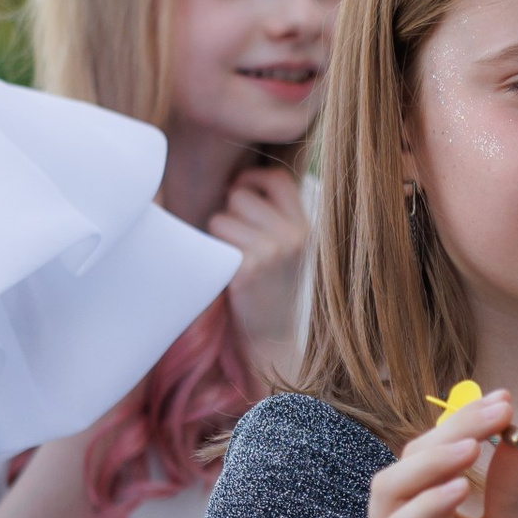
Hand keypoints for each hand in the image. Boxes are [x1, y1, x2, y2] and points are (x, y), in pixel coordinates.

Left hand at [209, 164, 313, 376]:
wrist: (273, 339)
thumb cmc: (272, 289)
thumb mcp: (289, 250)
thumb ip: (275, 217)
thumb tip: (237, 183)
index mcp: (305, 228)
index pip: (277, 179)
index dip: (252, 179)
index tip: (239, 193)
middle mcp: (292, 237)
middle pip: (241, 195)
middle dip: (229, 212)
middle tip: (236, 240)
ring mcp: (270, 253)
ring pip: (221, 217)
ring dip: (217, 234)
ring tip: (231, 257)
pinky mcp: (246, 270)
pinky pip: (214, 239)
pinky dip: (212, 251)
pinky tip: (225, 270)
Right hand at [368, 395, 517, 517]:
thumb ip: (507, 486)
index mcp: (430, 507)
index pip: (436, 449)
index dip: (466, 421)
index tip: (506, 400)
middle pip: (412, 458)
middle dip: (454, 428)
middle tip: (497, 412)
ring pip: (390, 489)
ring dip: (428, 461)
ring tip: (470, 444)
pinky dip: (424, 505)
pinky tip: (457, 490)